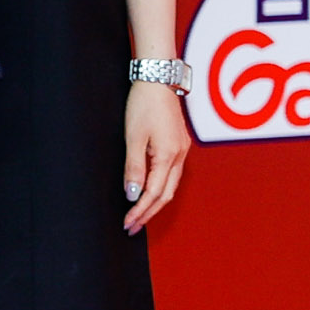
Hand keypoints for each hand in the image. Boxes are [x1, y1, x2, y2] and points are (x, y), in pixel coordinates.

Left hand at [122, 81, 190, 232]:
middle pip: (165, 194)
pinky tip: (149, 194)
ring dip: (154, 203)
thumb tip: (133, 194)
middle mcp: (179, 156)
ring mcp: (181, 151)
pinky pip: (171, 175)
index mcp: (169, 155)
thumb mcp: (133, 137)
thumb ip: (134, 167)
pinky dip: (160, 189)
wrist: (158, 81)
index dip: (140, 211)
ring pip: (170, 186)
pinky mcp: (178, 145)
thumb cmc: (143, 105)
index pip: (153, 193)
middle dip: (148, 213)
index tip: (127, 223)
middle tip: (131, 228)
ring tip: (138, 216)